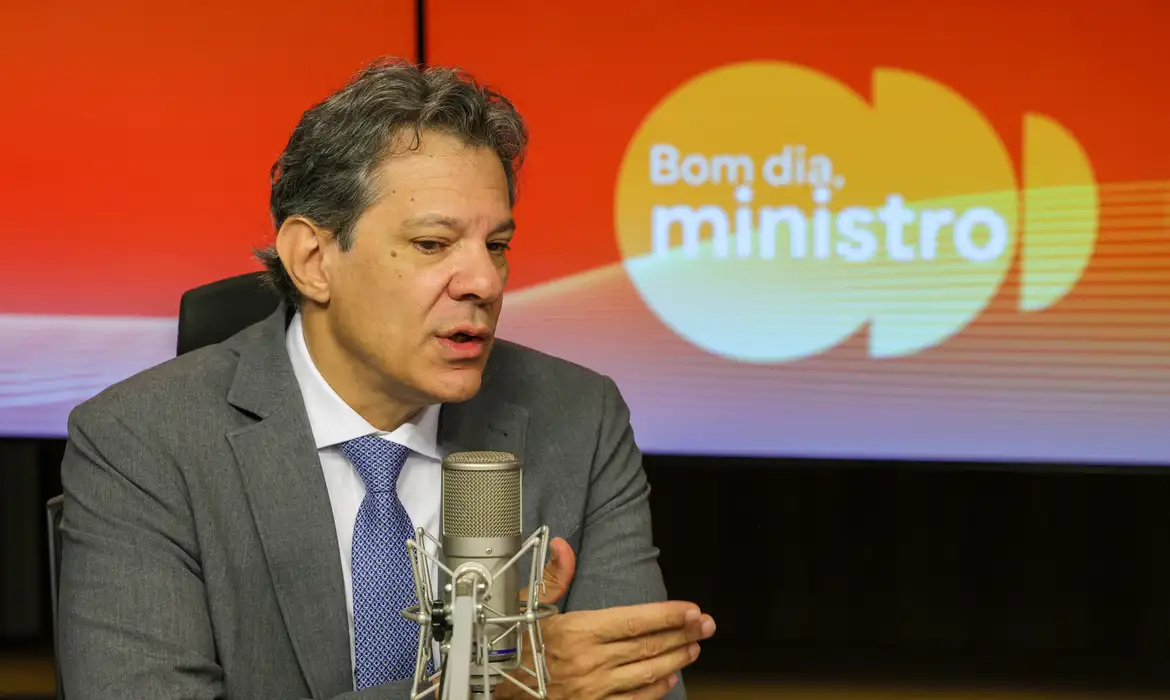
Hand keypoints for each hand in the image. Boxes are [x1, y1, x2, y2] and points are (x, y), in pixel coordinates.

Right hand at [496, 538, 715, 699]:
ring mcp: (592, 690)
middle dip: (682, 634)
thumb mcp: (530, 609)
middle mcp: (587, 662)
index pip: (634, 621)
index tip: (692, 609)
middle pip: (647, 647)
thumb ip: (554, 578)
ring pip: (646, 674)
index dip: (668, 615)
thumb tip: (563, 546)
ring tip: (693, 647)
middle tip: (706, 625)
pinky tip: (669, 678)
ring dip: (675, 659)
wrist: (494, 690)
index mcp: (575, 631)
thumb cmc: (513, 648)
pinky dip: (655, 690)